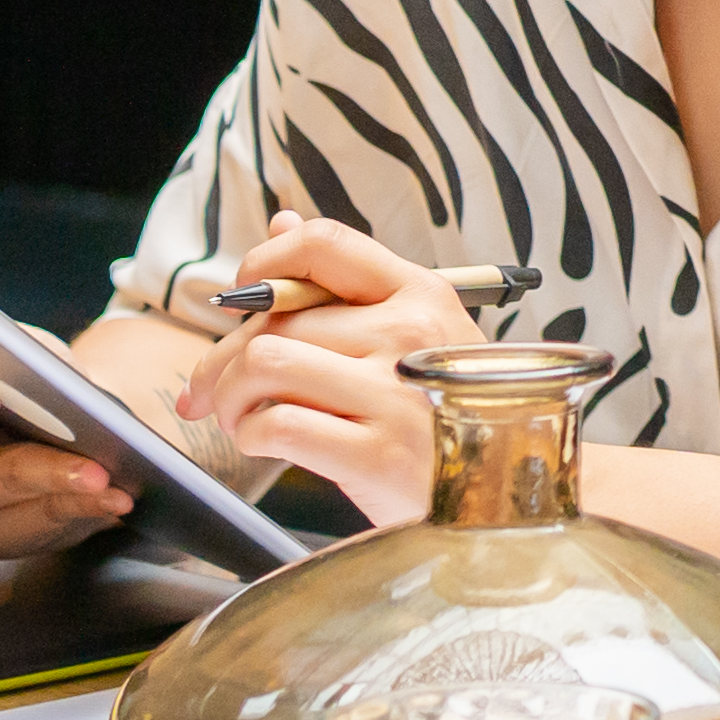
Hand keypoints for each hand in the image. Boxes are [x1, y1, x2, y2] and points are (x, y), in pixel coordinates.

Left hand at [167, 218, 487, 529]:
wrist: (505, 495)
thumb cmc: (451, 416)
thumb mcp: (418, 337)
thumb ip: (349, 284)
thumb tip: (282, 223)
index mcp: (421, 296)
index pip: (325, 245)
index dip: (265, 262)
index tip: (242, 296)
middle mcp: (408, 335)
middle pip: (277, 317)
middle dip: (225, 359)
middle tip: (214, 390)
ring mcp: (394, 395)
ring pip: (265, 362)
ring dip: (230, 395)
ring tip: (240, 417)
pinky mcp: (376, 455)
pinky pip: (276, 424)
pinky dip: (251, 436)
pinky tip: (264, 444)